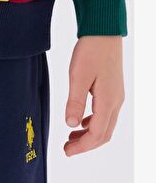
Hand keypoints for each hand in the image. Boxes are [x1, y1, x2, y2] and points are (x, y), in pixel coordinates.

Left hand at [64, 36, 124, 155]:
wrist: (104, 30)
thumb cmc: (91, 50)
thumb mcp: (78, 75)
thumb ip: (75, 101)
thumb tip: (71, 124)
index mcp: (108, 101)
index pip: (97, 134)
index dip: (82, 146)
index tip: (66, 151)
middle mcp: (116, 101)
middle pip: (104, 133)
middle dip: (86, 144)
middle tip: (67, 149)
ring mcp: (116, 95)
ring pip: (105, 124)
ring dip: (90, 134)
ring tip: (71, 137)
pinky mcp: (112, 88)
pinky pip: (105, 113)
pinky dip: (93, 122)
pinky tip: (81, 120)